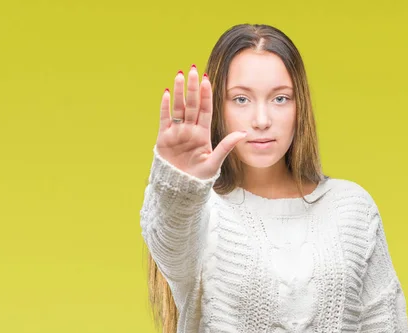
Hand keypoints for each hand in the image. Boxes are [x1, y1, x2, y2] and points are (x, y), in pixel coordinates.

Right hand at [156, 65, 247, 179]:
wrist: (180, 188)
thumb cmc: (199, 178)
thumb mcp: (215, 162)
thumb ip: (226, 146)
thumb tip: (243, 133)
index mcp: (203, 133)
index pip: (205, 110)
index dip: (206, 95)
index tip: (207, 80)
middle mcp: (190, 130)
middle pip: (192, 104)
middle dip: (192, 87)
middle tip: (193, 69)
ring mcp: (176, 132)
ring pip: (178, 108)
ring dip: (179, 92)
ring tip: (179, 75)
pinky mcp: (164, 138)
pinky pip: (165, 118)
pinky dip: (165, 106)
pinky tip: (166, 92)